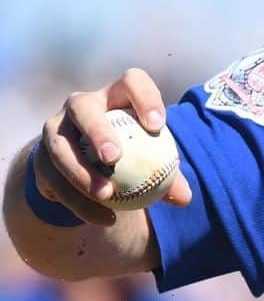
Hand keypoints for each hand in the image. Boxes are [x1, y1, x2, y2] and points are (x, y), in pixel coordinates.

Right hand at [34, 68, 192, 226]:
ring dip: (81, 172)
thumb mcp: (153, 165)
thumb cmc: (133, 161)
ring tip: (106, 195)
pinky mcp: (41, 156)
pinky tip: (103, 217)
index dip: (144, 97)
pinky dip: (78, 201)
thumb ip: (170, 178)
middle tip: (114, 157)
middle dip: (96, 130)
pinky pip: (54, 179)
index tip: (158, 126)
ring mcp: (56, 128)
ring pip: (61, 146)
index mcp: (116, 98)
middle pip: (83, 108)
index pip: (131, 83)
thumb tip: (185, 198)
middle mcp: (81, 105)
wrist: (89, 172)